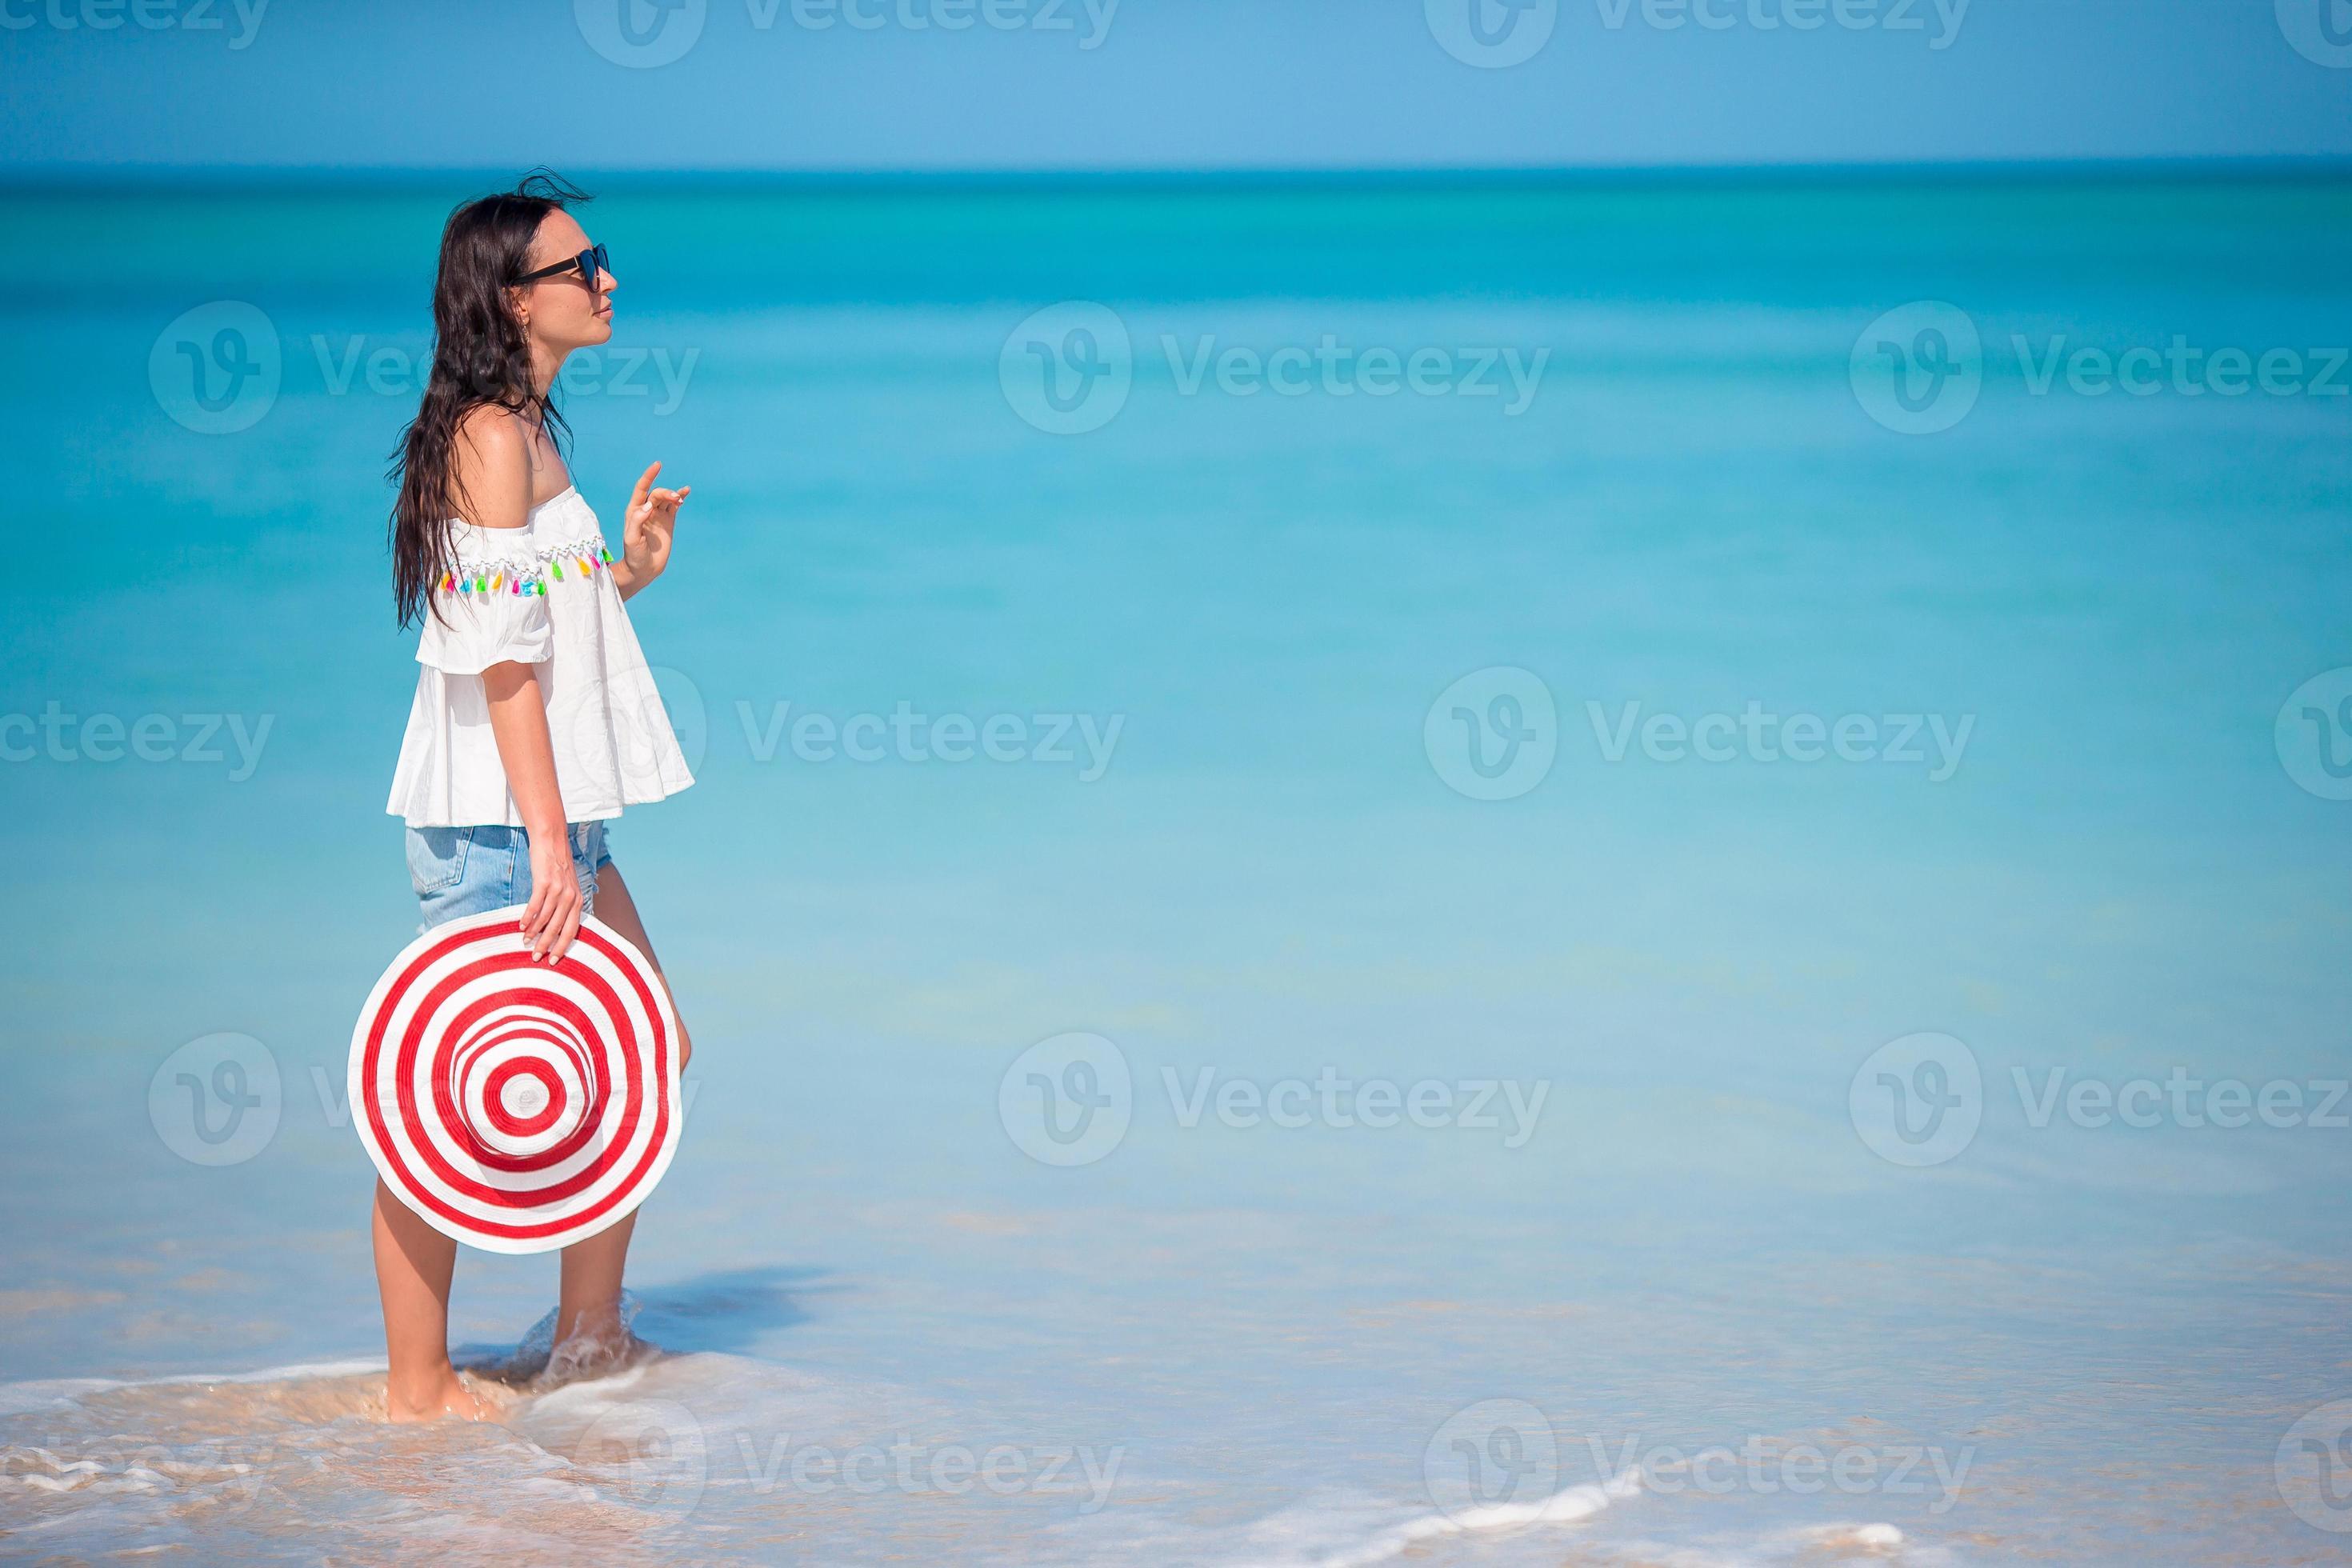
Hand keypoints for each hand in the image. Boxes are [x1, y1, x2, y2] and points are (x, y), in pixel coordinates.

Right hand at [520, 830, 582, 962]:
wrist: (552, 842)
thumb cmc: (557, 867)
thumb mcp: (568, 887)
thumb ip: (565, 905)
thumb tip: (553, 927)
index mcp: (578, 901)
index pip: (572, 930)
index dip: (562, 946)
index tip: (554, 960)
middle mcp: (570, 897)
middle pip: (558, 928)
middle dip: (547, 945)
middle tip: (536, 957)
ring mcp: (558, 890)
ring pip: (545, 919)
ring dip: (534, 932)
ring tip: (525, 942)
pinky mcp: (544, 882)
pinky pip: (535, 905)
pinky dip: (527, 917)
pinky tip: (520, 926)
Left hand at [619, 461, 689, 586]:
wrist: (644, 569)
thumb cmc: (634, 555)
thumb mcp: (632, 539)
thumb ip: (638, 520)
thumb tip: (648, 505)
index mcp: (634, 511)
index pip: (641, 488)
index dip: (649, 476)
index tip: (658, 465)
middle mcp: (646, 510)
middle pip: (657, 493)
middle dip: (666, 492)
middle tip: (675, 499)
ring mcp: (657, 515)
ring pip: (666, 498)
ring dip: (674, 495)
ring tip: (680, 499)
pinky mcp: (668, 522)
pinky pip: (674, 506)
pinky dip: (680, 498)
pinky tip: (685, 492)